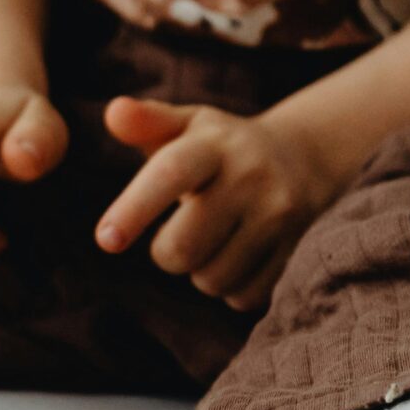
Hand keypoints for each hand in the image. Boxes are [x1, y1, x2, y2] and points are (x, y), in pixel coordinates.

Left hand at [94, 98, 349, 310]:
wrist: (303, 158)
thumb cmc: (221, 147)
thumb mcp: (188, 125)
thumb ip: (147, 122)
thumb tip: (114, 112)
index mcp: (215, 144)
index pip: (170, 175)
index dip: (134, 209)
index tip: (106, 240)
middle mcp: (252, 177)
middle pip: (182, 247)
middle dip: (166, 253)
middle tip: (177, 234)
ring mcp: (280, 215)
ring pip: (211, 279)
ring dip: (200, 270)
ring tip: (215, 239)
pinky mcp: (297, 250)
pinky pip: (241, 297)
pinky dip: (231, 287)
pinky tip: (240, 254)